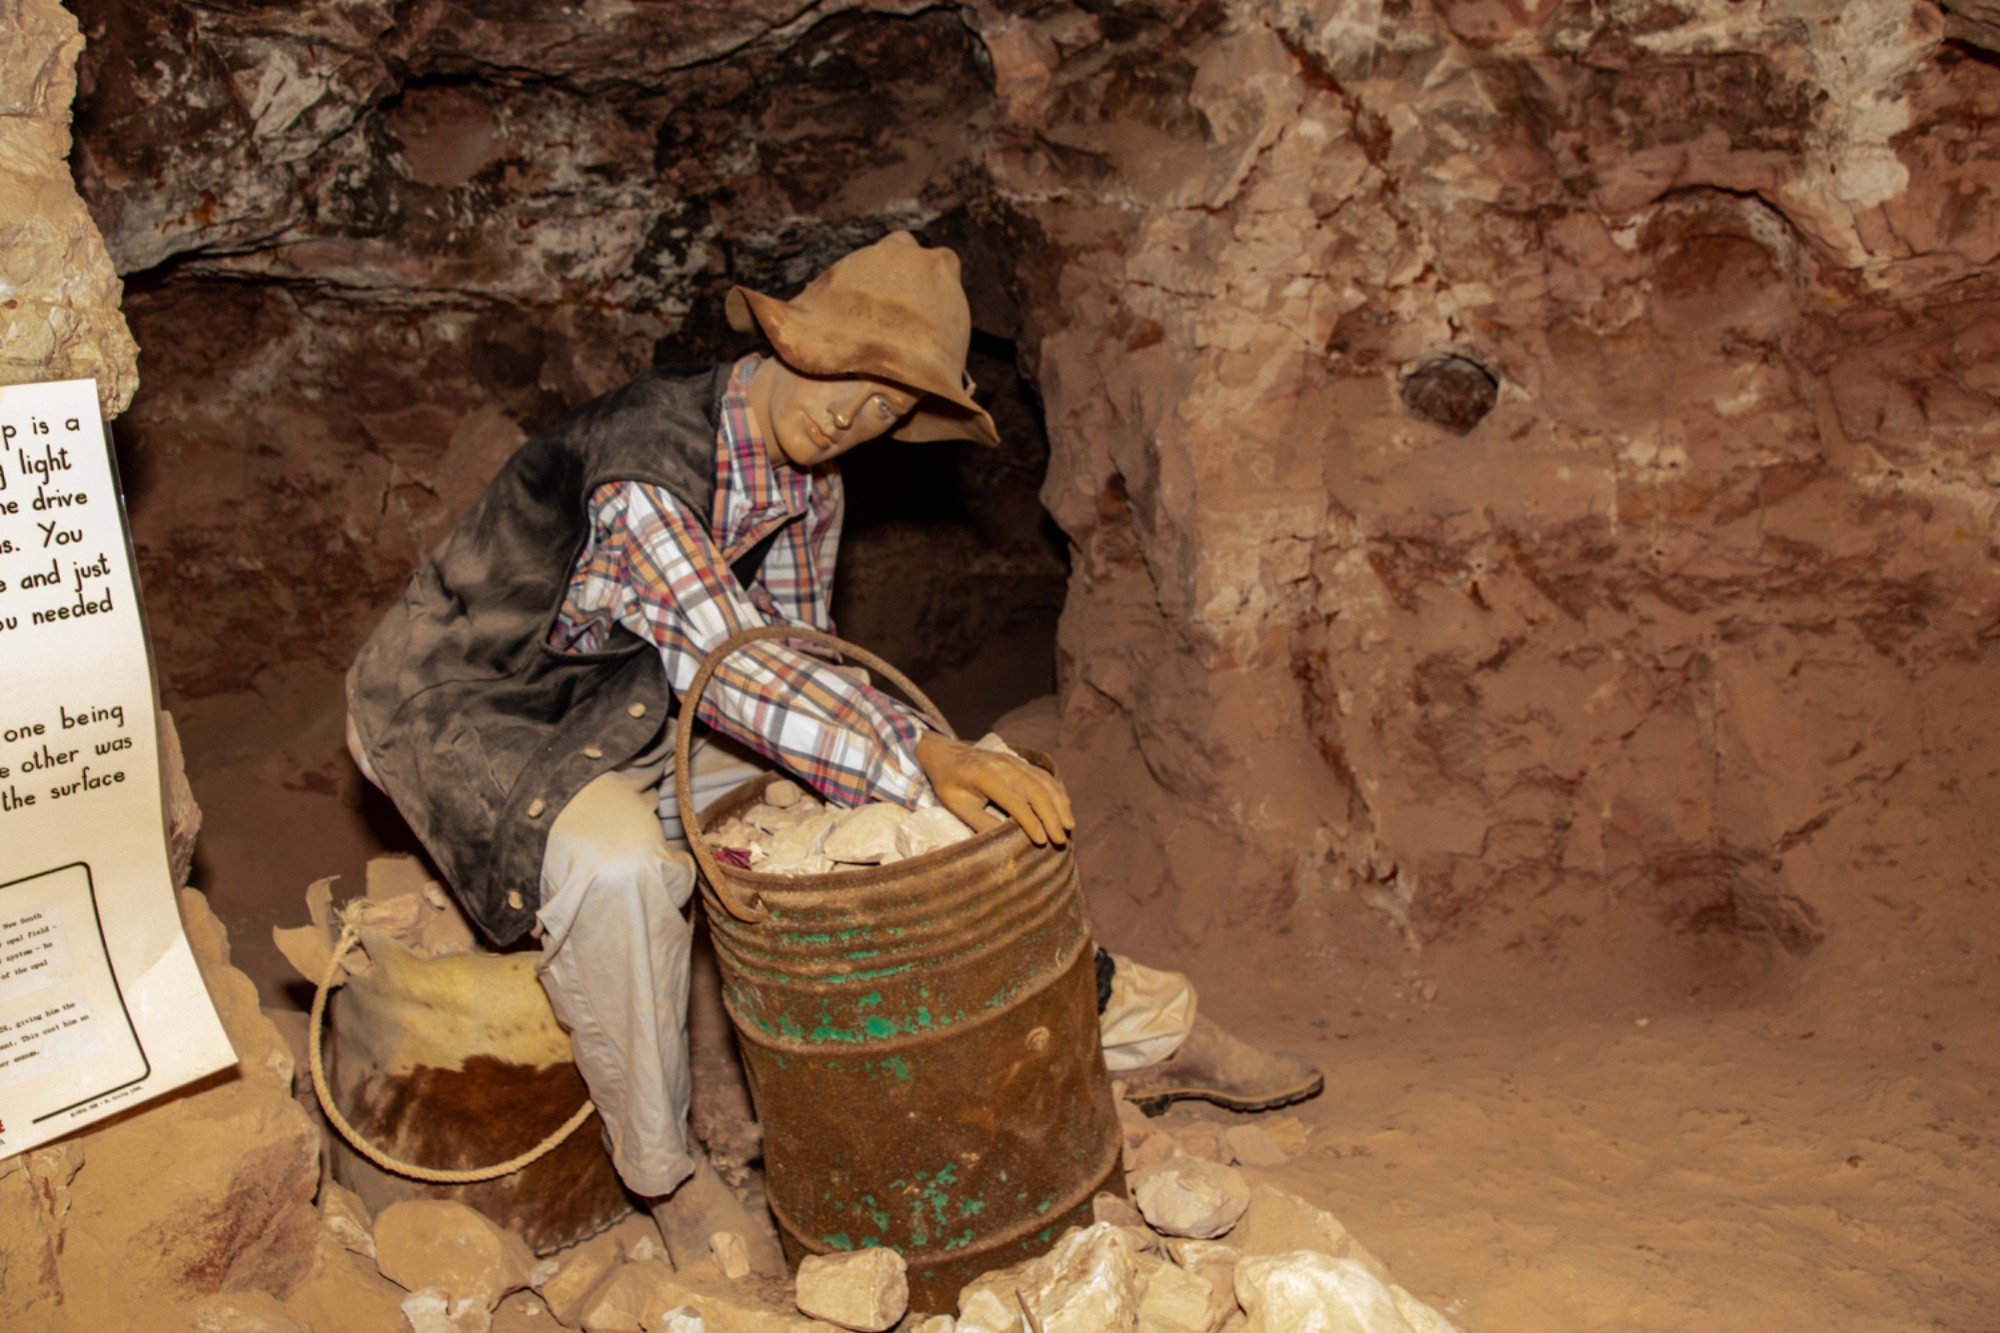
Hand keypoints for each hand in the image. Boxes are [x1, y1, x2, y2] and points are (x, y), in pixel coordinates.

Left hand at [914, 732, 1075, 846]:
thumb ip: (980, 821)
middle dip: (1052, 817)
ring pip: (1045, 782)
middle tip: (1061, 840)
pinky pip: (1044, 775)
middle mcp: (1005, 766)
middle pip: (1037, 791)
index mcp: (986, 776)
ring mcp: (1014, 762)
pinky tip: (1065, 806)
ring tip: (1069, 826)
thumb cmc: (948, 782)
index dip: (1030, 822)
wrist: (946, 753)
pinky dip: (1057, 791)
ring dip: (1059, 805)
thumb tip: (1005, 840)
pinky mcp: (1019, 762)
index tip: (1042, 842)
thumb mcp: (956, 805)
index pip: (1015, 801)